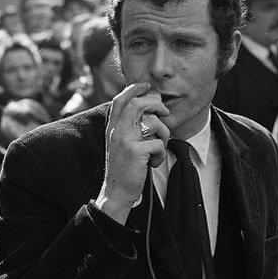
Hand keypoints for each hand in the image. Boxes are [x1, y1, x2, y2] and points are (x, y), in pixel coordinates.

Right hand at [95, 83, 169, 223]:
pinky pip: (159, 144)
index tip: (146, 85)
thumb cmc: (123, 168)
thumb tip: (149, 111)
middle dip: (156, 104)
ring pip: (154, 123)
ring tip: (158, 148)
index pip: (120, 100)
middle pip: (138, 104)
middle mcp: (117, 131)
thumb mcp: (121, 144)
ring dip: (164, 135)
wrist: (116, 192)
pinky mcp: (136, 152)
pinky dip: (161, 154)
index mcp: (112, 128)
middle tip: (165, 112)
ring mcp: (125, 140)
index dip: (134, 88)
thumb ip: (129, 128)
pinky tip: (153, 163)